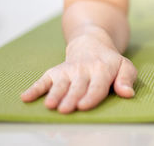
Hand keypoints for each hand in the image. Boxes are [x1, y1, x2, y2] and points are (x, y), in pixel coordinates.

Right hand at [20, 34, 136, 113]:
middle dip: (71, 98)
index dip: (90, 96)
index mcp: (102, 70)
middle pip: (77, 87)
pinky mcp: (55, 72)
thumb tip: (127, 93)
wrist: (91, 43)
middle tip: (65, 109)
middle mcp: (84, 70)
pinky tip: (26, 98)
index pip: (97, 85)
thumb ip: (126, 80)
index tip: (83, 106)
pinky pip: (43, 80)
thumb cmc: (110, 62)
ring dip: (54, 94)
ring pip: (60, 84)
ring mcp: (68, 71)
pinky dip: (34, 89)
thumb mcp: (125, 67)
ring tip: (50, 106)